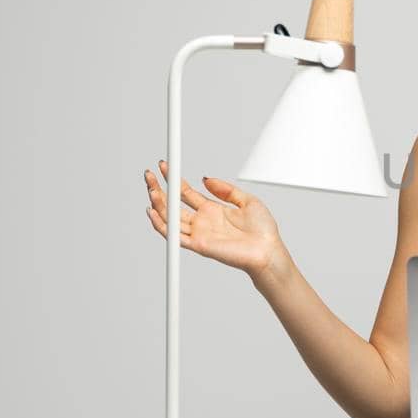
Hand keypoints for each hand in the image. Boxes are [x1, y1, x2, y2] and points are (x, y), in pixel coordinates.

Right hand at [145, 160, 283, 276]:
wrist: (268, 251)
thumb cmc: (262, 231)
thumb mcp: (247, 200)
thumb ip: (225, 189)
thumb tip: (206, 178)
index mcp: (212, 210)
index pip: (186, 192)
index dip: (174, 179)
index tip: (165, 166)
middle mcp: (202, 222)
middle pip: (173, 203)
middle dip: (159, 189)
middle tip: (149, 175)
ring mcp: (199, 233)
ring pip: (170, 217)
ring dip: (158, 204)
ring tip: (151, 189)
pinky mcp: (198, 245)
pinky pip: (174, 236)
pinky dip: (162, 225)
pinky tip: (154, 213)